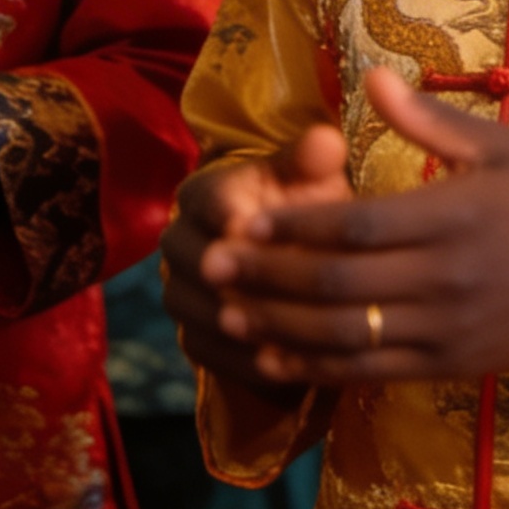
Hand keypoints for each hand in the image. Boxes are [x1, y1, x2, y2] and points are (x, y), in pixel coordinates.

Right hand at [163, 125, 353, 387]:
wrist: (297, 258)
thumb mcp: (313, 178)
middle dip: (225, 277)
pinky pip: (209, 353)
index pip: (208, 202)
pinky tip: (279, 368)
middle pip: (193, 261)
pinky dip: (242, 362)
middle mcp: (181, 241)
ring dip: (233, 324)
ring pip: (197, 310)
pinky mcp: (194, 336)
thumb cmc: (306, 208)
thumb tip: (327, 139)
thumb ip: (313, 160)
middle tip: (253, 291)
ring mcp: (182, 292)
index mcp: (204, 193)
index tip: (245, 227)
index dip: (226, 215)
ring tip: (272, 333)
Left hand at [196, 67, 508, 388]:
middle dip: (266, 278)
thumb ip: (429, 119)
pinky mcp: (445, 367)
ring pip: (345, 335)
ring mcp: (444, 330)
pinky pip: (369, 373)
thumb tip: (374, 77)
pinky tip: (274, 359)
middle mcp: (444, 278)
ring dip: (279, 328)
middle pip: (338, 284)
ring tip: (227, 314)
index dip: (294, 228)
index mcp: (452, 216)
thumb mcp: (496, 147)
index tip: (244, 221)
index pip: (356, 227)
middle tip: (212, 267)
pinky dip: (316, 369)